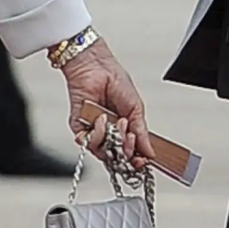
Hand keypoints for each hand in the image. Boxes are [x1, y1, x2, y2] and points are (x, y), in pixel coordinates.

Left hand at [60, 40, 152, 167]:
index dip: (135, 160)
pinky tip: (101, 119)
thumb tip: (150, 153)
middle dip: (124, 151)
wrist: (97, 67)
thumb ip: (142, 133)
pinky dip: (94, 133)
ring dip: (110, 139)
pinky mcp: (79, 127)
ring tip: (116, 122)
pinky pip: (85, 142)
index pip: (129, 154)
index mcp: (124, 130)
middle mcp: (109, 134)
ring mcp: (93, 132)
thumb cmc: (116, 82)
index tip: (140, 160)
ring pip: (101, 152)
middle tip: (128, 137)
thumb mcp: (136, 108)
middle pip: (116, 158)